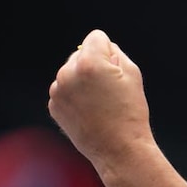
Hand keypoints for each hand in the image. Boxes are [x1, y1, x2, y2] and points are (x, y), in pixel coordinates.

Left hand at [48, 29, 151, 166]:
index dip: (110, 52)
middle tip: (108, 89)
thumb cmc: (130, 110)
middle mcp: (68, 73)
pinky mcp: (54, 105)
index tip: (115, 72)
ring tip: (99, 102)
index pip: (96, 37)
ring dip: (82, 80)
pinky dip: (75, 95)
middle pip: (81, 53)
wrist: (118, 149)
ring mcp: (58, 91)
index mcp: (89, 62)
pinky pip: (65, 89)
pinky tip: (88, 111)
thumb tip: (101, 47)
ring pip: (71, 71)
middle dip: (93, 64)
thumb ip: (114, 52)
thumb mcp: (132, 73)